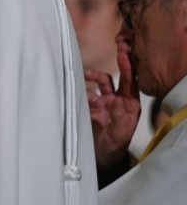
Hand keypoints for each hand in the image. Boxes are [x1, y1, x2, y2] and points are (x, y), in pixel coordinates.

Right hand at [85, 34, 141, 167]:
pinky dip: (81, 87)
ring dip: (93, 75)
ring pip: (100, 82)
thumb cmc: (113, 147)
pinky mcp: (90, 107)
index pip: (129, 82)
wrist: (100, 158)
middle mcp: (116, 101)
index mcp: (128, 106)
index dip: (127, 67)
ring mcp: (103, 103)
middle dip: (117, 63)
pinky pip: (86, 92)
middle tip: (116, 46)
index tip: (124, 52)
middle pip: (117, 77)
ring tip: (84, 75)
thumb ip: (121, 119)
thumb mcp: (119, 135)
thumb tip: (121, 102)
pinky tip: (75, 87)